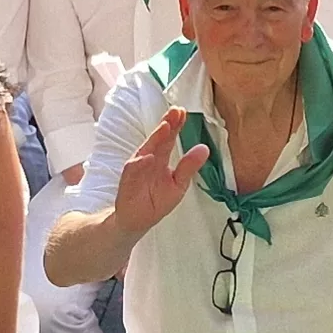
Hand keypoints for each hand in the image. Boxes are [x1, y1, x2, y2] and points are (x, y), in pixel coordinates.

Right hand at [109, 107, 213, 235]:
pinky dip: (140, 164)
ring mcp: (137, 169)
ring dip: (154, 139)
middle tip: (176, 111)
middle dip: (167, 124)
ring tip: (165, 127)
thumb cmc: (155, 201)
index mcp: (161, 159)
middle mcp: (148, 159)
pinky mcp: (128, 181)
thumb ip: (189, 166)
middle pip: (158, 139)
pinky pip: (133, 170)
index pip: (169, 139)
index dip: (176, 125)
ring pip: (146, 150)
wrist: (136, 221)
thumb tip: (204, 148)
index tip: (183, 112)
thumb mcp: (178, 184)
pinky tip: (149, 157)